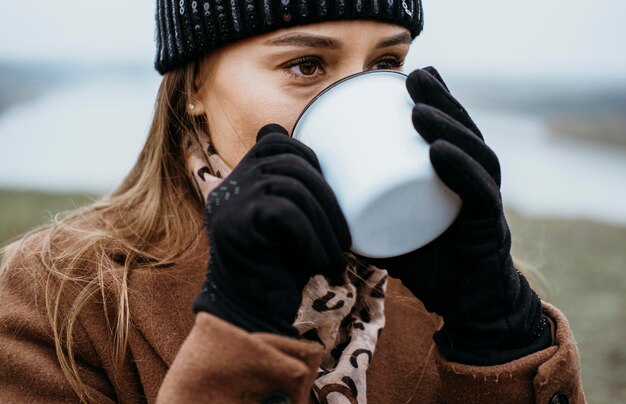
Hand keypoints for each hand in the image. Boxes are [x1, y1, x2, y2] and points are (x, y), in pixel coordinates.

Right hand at [193, 124, 350, 336]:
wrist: (252, 317)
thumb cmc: (280, 270)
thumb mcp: (293, 226)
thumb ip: (299, 194)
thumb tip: (336, 166)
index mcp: (240, 181)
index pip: (272, 140)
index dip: (306, 154)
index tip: (328, 190)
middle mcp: (228, 186)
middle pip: (289, 163)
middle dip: (327, 197)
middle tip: (343, 239)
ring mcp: (227, 203)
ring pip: (292, 187)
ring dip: (325, 223)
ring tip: (335, 255)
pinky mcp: (234, 225)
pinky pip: (285, 213)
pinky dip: (311, 238)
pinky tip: (318, 263)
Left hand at [369, 68, 550, 364]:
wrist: (463, 305)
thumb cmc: (428, 263)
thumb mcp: (387, 231)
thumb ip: (361, 213)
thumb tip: (319, 195)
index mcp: (456, 177)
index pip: (450, 130)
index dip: (435, 100)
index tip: (405, 76)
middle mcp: (476, 183)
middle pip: (464, 132)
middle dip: (441, 100)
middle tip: (414, 76)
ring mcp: (484, 203)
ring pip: (475, 154)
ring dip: (449, 127)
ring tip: (419, 108)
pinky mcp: (488, 227)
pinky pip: (480, 193)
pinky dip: (461, 170)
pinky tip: (438, 150)